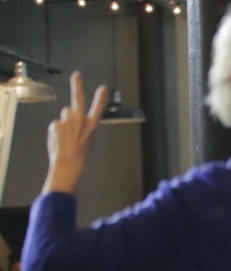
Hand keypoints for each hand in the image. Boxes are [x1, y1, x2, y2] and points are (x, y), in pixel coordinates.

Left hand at [42, 72, 107, 194]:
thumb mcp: (86, 140)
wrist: (68, 165)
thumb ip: (81, 126)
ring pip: (64, 114)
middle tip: (76, 75)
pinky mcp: (57, 124)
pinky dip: (56, 131)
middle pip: (78, 100)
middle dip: (77, 86)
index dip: (100, 99)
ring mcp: (68, 122)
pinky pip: (56, 124)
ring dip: (65, 121)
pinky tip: (59, 139)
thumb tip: (72, 115)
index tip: (103, 88)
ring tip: (66, 135)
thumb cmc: (78, 155)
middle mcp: (81, 122)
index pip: (98, 110)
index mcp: (91, 127)